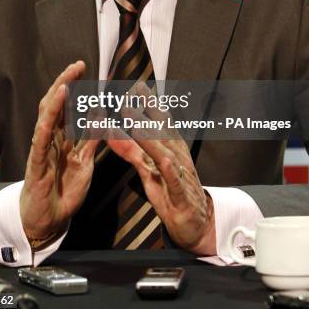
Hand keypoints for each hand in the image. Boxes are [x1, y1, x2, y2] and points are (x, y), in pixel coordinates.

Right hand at [20, 61, 98, 242]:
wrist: (49, 219)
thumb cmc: (64, 189)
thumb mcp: (85, 161)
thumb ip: (91, 139)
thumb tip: (101, 115)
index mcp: (62, 137)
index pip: (68, 105)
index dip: (76, 86)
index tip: (85, 69)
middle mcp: (50, 138)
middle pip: (55, 105)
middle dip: (65, 83)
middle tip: (77, 65)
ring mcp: (42, 149)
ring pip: (46, 119)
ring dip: (56, 99)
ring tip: (66, 82)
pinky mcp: (37, 165)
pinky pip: (40, 142)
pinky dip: (46, 126)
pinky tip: (51, 114)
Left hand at [107, 98, 215, 254]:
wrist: (197, 223)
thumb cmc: (172, 192)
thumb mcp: (148, 169)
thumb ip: (131, 150)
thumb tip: (111, 132)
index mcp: (171, 147)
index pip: (159, 121)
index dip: (147, 103)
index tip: (134, 86)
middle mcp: (176, 156)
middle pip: (161, 130)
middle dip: (146, 112)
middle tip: (131, 94)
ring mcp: (180, 175)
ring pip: (164, 152)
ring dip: (150, 136)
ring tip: (135, 121)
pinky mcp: (181, 196)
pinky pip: (175, 182)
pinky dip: (170, 171)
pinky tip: (165, 161)